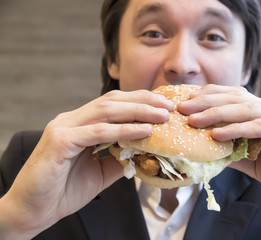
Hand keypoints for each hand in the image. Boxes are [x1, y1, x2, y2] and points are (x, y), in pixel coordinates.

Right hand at [0, 90, 173, 238]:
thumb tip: (145, 152)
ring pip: (106, 111)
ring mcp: (64, 128)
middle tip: (168, 107)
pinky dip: (123, 130)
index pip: (113, 104)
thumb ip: (119, 158)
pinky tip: (143, 131)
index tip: (163, 106)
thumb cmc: (64, 190)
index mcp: (80, 123)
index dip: (139, 101)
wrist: (34, 211)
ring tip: (161, 116)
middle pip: (112, 101)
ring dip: (138, 111)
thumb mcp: (100, 172)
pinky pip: (97, 132)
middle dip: (143, 102)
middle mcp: (71, 120)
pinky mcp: (60, 141)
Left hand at [178, 84, 260, 237]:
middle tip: (181, 108)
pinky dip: (237, 129)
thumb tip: (205, 149)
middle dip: (207, 102)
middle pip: (238, 98)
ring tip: (192, 120)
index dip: (210, 97)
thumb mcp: (255, 163)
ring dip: (217, 114)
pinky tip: (216, 135)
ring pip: (248, 109)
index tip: (185, 102)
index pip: (236, 97)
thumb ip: (234, 152)